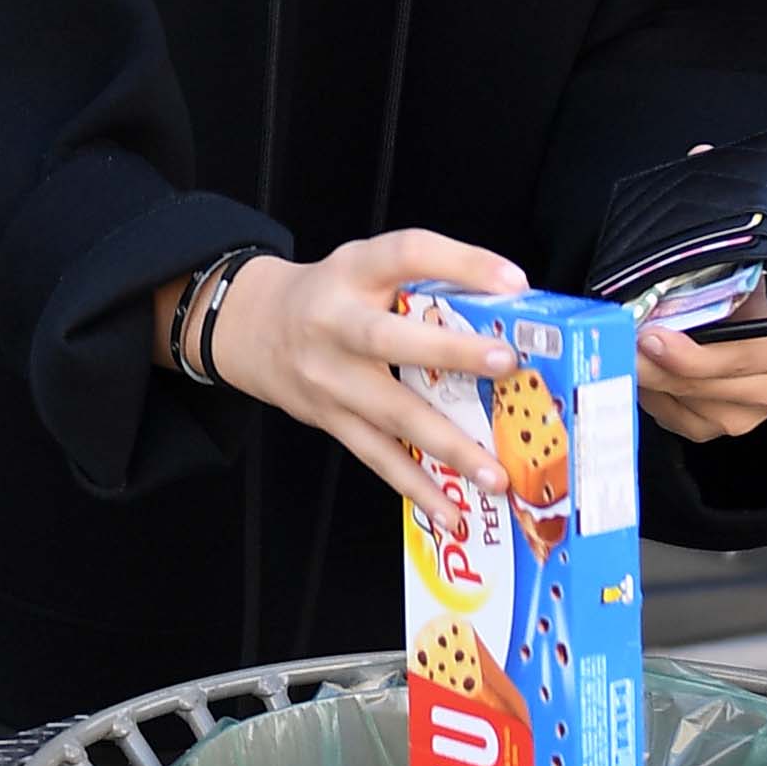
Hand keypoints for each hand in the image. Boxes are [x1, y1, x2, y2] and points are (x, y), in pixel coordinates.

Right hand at [202, 230, 529, 534]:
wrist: (253, 328)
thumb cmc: (332, 294)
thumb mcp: (367, 265)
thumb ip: (424, 276)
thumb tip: (511, 302)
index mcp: (355, 271)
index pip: (407, 252)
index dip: (461, 262)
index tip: (513, 280)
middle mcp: (336, 324)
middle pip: (391, 339)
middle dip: (452, 352)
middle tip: (506, 364)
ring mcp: (330, 378)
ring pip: (390, 413)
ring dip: (447, 446)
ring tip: (495, 474)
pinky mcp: (331, 420)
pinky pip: (378, 457)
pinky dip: (417, 488)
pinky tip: (451, 513)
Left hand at [636, 276, 766, 444]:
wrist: (749, 327)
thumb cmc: (741, 299)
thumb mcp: (737, 283)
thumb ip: (711, 289)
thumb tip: (662, 293)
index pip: (741, 357)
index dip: (692, 354)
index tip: (652, 339)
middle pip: (704, 387)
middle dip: (655, 365)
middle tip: (621, 346)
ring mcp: (746, 417)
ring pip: (686, 408)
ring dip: (650, 382)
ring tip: (626, 355)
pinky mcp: (718, 430)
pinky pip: (676, 421)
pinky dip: (654, 398)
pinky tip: (644, 375)